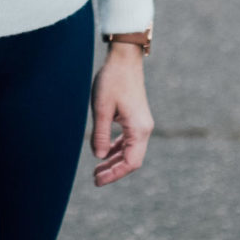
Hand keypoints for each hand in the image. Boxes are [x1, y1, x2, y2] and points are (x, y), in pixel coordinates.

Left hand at [90, 42, 153, 185]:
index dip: (114, 174)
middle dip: (114, 170)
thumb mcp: (101, 109)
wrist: (124, 59)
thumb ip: (100, 135)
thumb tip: (99, 157)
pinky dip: (117, 149)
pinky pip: (129, 140)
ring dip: (114, 161)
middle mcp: (144, 128)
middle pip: (132, 160)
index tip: (97, 180)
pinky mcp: (136, 118)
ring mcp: (142, 123)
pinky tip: (105, 153)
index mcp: (138, 129)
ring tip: (97, 169)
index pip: (130, 162)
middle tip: (94, 178)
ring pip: (130, 151)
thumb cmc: (112, 81)